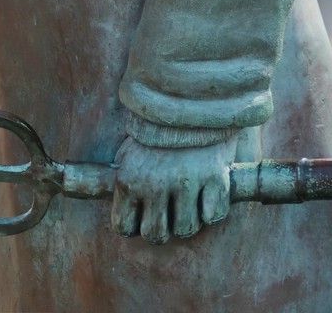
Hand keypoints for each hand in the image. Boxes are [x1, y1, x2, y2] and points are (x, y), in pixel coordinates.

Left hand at [111, 132, 238, 244]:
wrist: (188, 95)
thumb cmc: (155, 129)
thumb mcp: (128, 152)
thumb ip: (124, 181)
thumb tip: (116, 207)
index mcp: (129, 178)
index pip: (124, 227)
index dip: (133, 223)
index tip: (140, 214)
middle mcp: (156, 184)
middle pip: (155, 235)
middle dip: (160, 227)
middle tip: (166, 211)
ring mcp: (187, 182)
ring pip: (185, 229)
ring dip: (186, 219)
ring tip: (186, 201)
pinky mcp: (215, 177)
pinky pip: (213, 215)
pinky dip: (211, 209)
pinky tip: (206, 192)